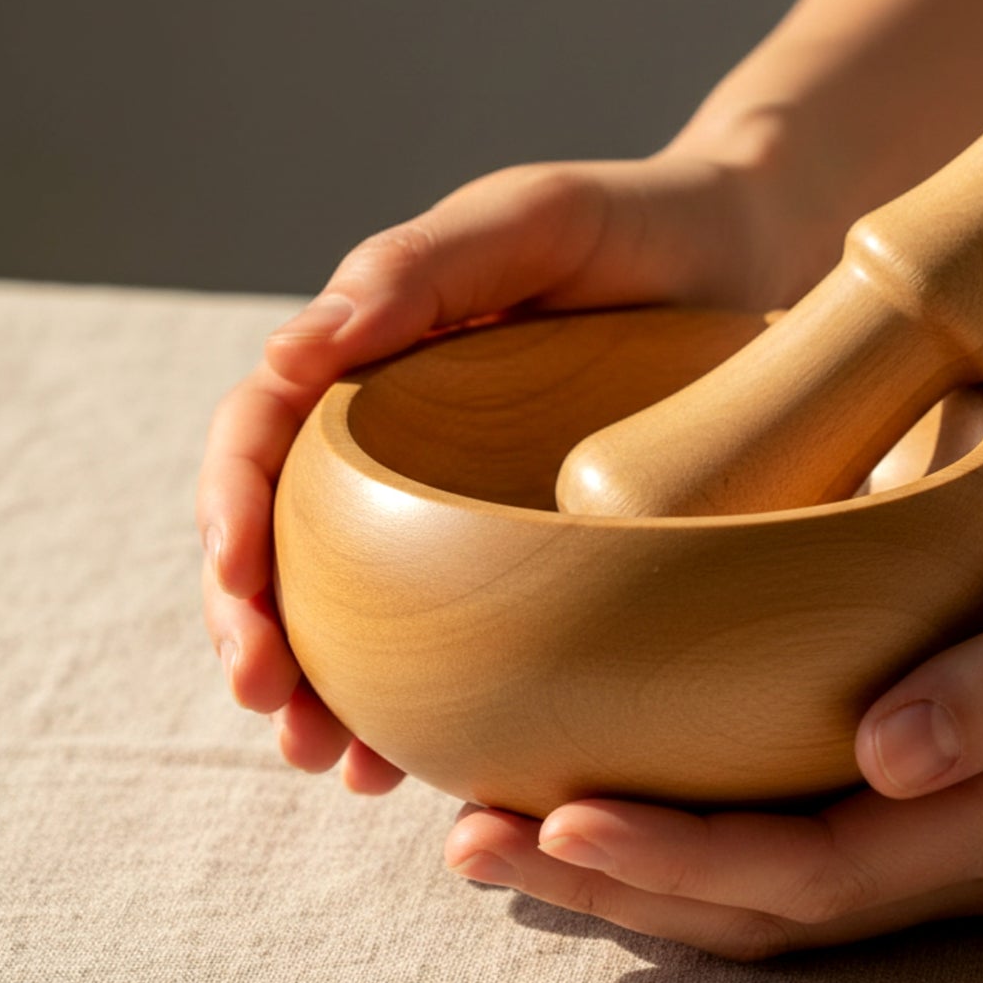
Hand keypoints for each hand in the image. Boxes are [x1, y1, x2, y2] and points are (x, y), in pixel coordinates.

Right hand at [197, 149, 828, 789]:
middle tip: (270, 704)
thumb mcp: (529, 220)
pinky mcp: (531, 549)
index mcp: (375, 359)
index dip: (233, 511)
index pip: (265, 438)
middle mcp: (404, 440)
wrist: (750, 252)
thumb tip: (288, 354)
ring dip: (327, 689)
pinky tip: (416, 758)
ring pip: (362, 607)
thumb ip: (418, 269)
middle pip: (292, 542)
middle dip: (260, 627)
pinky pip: (462, 630)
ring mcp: (463, 502)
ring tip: (330, 762)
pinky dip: (427, 697)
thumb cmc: (633, 221)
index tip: (238, 585)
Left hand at [445, 448, 982, 956]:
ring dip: (640, 874)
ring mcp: (960, 831)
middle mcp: (976, 847)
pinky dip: (697, 835)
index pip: (821, 870)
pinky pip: (798, 840)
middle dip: (621, 886)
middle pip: (772, 905)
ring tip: (508, 837)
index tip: (558, 821)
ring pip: (773, 889)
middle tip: (479, 842)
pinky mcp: (943, 790)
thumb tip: (886, 758)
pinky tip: (619, 798)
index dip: (683, 860)